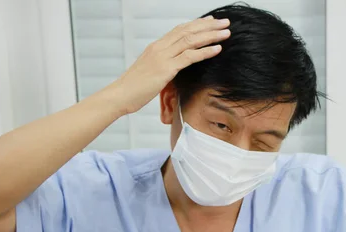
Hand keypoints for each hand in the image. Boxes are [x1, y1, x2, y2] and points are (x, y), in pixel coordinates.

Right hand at [113, 16, 230, 114]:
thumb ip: (162, 67)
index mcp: (156, 47)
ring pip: (191, 40)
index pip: (179, 30)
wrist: (119, 95)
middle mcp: (159, 47)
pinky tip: (217, 49)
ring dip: (211, 35)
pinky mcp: (166, 69)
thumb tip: (172, 70)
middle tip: (224, 22)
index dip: (196, 24)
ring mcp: (162, 57)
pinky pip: (189, 57)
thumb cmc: (133, 89)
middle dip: (208, 26)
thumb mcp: (149, 73)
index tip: (210, 21)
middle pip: (188, 30)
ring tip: (226, 32)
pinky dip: (205, 51)